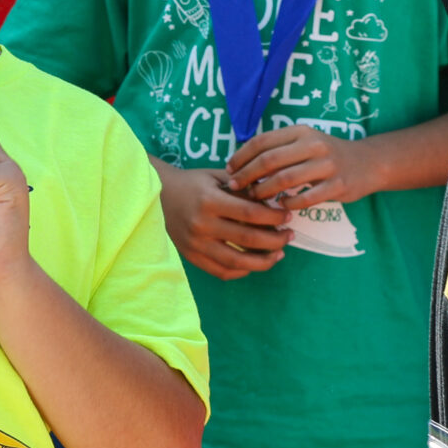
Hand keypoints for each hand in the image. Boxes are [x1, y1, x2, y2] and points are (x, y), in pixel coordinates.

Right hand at [154, 160, 291, 279]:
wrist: (158, 196)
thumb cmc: (192, 183)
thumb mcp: (217, 176)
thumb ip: (243, 187)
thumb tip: (274, 199)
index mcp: (210, 201)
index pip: (250, 213)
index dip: (273, 217)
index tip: (288, 216)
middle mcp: (202, 225)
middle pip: (247, 239)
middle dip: (275, 240)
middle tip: (289, 236)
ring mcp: (196, 245)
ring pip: (237, 261)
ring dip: (264, 261)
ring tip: (279, 254)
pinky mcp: (192, 257)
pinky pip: (222, 271)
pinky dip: (242, 270)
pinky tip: (255, 263)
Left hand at [224, 124, 367, 210]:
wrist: (367, 163)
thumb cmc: (327, 154)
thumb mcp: (304, 142)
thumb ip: (278, 149)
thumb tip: (241, 163)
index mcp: (301, 132)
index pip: (262, 141)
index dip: (241, 156)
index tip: (228, 169)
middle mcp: (313, 145)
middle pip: (269, 161)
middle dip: (246, 175)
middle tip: (235, 187)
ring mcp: (327, 165)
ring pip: (284, 180)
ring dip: (264, 191)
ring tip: (254, 198)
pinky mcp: (338, 185)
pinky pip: (306, 198)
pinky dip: (289, 203)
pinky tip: (281, 206)